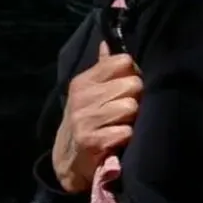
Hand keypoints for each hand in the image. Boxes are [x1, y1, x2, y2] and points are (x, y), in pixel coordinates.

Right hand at [51, 42, 141, 192]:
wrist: (67, 159)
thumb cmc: (85, 120)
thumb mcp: (88, 93)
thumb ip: (102, 69)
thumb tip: (107, 43)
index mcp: (84, 81)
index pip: (122, 61)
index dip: (132, 74)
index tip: (127, 86)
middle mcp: (82, 96)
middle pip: (133, 84)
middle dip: (135, 98)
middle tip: (126, 109)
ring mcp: (85, 118)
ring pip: (131, 107)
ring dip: (132, 119)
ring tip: (121, 124)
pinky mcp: (91, 140)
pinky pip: (126, 131)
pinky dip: (126, 137)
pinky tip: (118, 140)